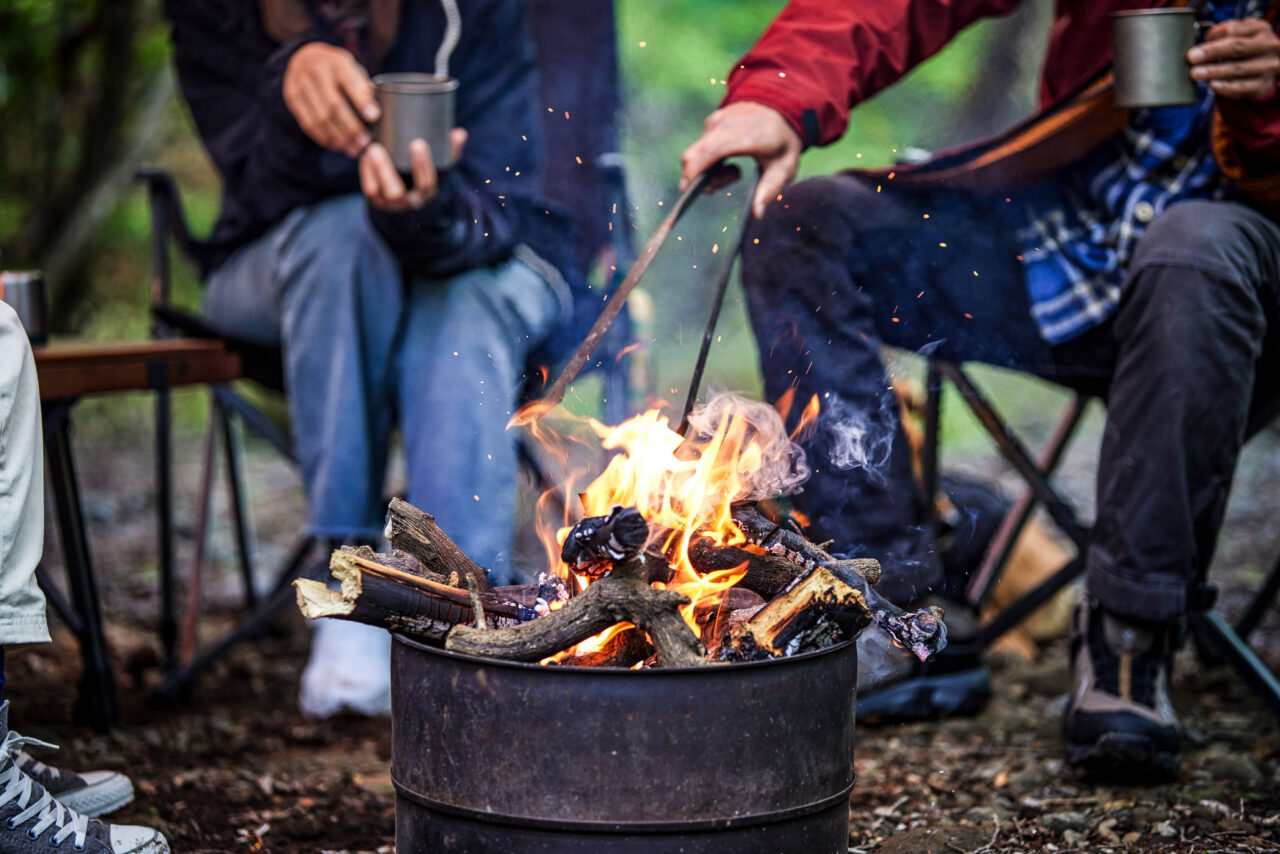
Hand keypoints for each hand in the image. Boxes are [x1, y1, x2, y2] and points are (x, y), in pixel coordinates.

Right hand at [283, 42, 379, 156]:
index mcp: (337, 62)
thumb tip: (375, 113)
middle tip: (364, 143)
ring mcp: (300, 83)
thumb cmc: (337, 69)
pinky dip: (322, 137)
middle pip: (334, 105)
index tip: (374, 117)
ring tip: (352, 149)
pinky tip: (335, 145)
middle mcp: (316, 71)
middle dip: (351, 127)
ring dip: (338, 137)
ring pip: (320, 117)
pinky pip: (307, 122)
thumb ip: (363, 87)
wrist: (304, 57)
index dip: (362, 100)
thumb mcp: (352, 69)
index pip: (350, 81)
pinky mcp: (291, 97)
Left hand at [358, 129, 467, 210]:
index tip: (417, 143)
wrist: (409, 198)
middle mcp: (407, 202)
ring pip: (377, 192)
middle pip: (395, 192)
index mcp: (426, 193)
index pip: (426, 183)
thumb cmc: (426, 175)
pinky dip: (365, 172)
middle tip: (378, 147)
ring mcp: (389, 204)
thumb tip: (460, 133)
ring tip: (370, 148)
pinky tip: (364, 155)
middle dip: (385, 171)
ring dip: (371, 170)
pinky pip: (368, 189)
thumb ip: (450, 151)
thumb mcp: (440, 167)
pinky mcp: (376, 200)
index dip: (422, 165)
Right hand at [679, 101, 802, 218]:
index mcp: (744, 134)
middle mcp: (725, 124)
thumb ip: (770, 190)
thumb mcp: (784, 168)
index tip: (686, 190)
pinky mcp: (710, 122)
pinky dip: (708, 161)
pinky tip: (728, 161)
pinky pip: (700, 148)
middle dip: (701, 179)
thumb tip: (756, 214)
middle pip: (694, 156)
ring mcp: (715, 121)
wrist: (780, 107)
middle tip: (726, 183)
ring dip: (708, 172)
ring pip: (696, 154)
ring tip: (735, 171)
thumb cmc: (782, 142)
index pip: (709, 151)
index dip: (693, 170)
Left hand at [1188, 17, 1279, 100]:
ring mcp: (1268, 66)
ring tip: (1196, 73)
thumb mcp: (1239, 36)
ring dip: (1214, 71)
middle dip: (1212, 52)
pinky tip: (1213, 85)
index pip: (1233, 29)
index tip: (1198, 42)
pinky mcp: (1263, 85)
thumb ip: (1223, 37)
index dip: (1213, 35)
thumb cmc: (1244, 50)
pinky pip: (1242, 87)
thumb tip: (1198, 48)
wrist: (1265, 68)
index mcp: (1259, 29)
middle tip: (1191, 57)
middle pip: (1237, 47)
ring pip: (1238, 68)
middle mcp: (1268, 46)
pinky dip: (1226, 87)